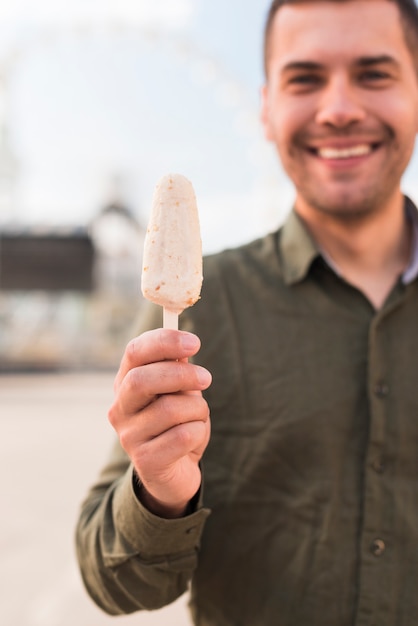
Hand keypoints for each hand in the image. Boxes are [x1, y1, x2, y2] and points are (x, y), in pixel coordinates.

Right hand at [108, 329, 211, 517]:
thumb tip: (184, 344)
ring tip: (198, 418)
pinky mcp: (145, 461)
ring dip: (197, 410)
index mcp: (125, 383)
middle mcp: (120, 408)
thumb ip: (178, 368)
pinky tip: (193, 440)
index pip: (135, 352)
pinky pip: (183, 436)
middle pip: (141, 379)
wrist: (175, 473)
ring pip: (170, 409)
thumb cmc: (178, 424)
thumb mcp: (179, 391)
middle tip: (206, 378)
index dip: (164, 342)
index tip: (195, 342)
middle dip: (181, 375)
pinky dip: (198, 432)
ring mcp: (128, 436)